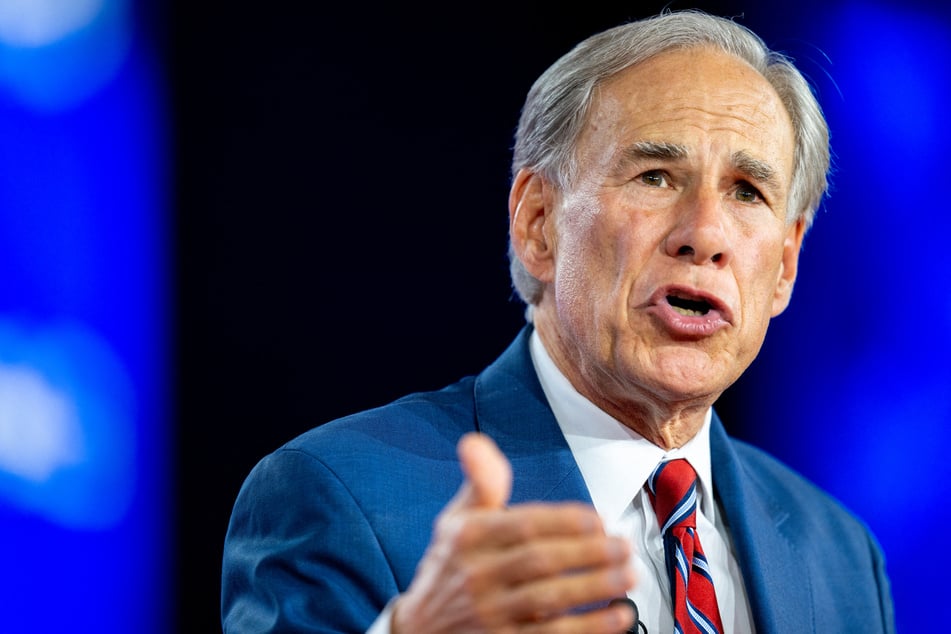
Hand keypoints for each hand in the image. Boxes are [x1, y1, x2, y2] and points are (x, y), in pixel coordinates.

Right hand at [391, 432, 636, 632]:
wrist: (422, 628)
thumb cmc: (450, 566)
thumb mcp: (456, 520)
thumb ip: (480, 483)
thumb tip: (475, 442)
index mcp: (468, 537)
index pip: (525, 523)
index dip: (567, 521)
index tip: (599, 520)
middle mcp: (476, 574)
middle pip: (542, 560)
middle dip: (590, 552)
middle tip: (624, 546)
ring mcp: (489, 613)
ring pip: (551, 597)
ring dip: (596, 586)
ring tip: (628, 575)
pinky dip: (589, 626)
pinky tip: (617, 616)